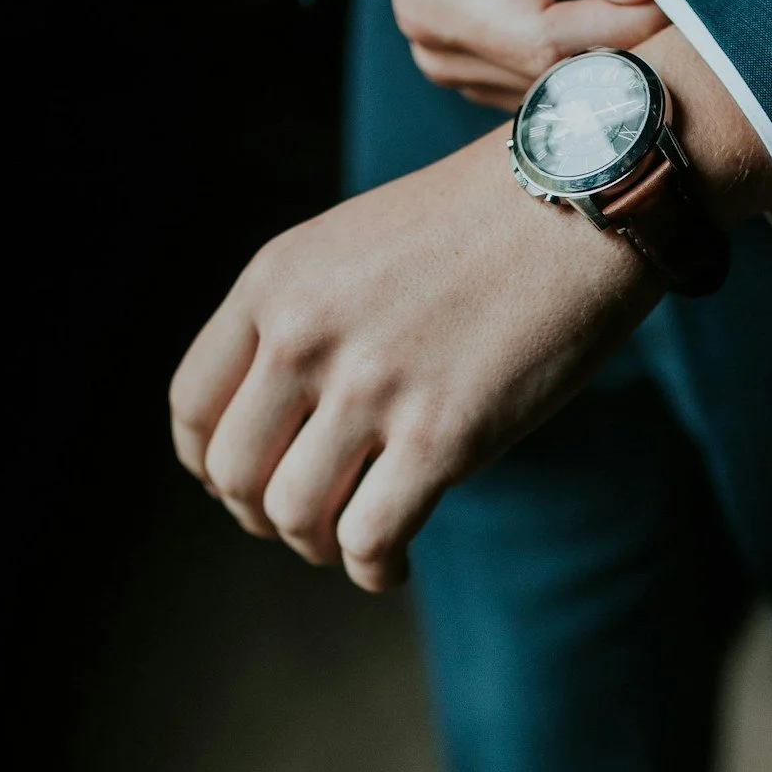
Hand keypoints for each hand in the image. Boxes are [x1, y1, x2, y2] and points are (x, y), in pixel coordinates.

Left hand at [169, 125, 662, 591]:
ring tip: (356, 539)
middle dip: (263, 516)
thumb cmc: (477, 226)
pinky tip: (394, 564)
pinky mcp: (441, 436)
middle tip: (308, 520)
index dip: (209, 464)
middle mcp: (305, 335)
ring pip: (294, 516)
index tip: (246, 482)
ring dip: (318, 546)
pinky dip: (374, 570)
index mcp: (274, 284)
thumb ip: (300, 316)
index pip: (192, 406)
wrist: (579, 202)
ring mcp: (371, 387)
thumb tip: (278, 417)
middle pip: (234, 474)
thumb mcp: (351, 245)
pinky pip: (369, 540)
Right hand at [366, 0, 686, 107]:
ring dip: (633, 24)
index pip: (547, 44)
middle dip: (633, 23)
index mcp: (436, 0)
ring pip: (584, 77)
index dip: (623, 24)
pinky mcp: (511, 65)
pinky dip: (621, 26)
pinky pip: (583, 68)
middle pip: (568, 73)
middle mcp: (448, 49)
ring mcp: (479, 67)